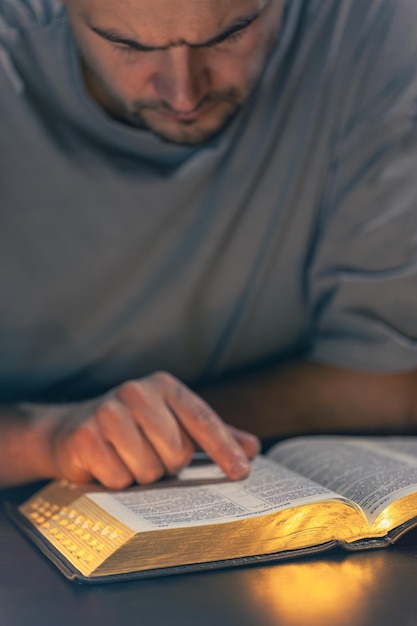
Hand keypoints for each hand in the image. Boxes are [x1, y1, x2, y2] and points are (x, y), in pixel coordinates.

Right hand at [45, 372, 259, 488]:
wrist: (70, 430)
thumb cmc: (132, 429)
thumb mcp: (172, 424)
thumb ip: (209, 435)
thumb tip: (252, 447)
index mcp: (164, 386)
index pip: (202, 420)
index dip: (224, 448)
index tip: (241, 472)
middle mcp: (137, 391)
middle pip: (176, 452)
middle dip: (168, 465)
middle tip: (151, 456)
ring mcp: (108, 411)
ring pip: (148, 469)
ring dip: (141, 475)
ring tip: (127, 459)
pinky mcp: (85, 436)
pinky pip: (119, 478)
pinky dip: (116, 481)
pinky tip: (106, 464)